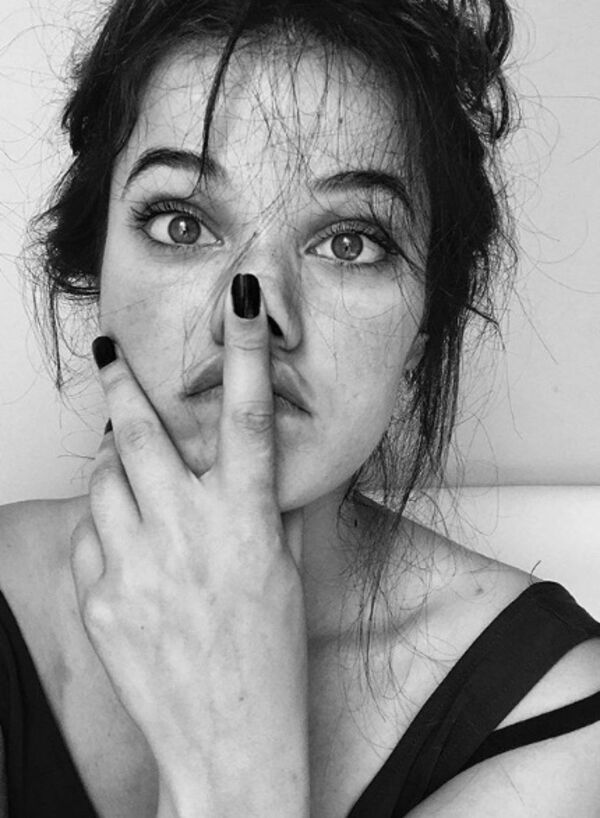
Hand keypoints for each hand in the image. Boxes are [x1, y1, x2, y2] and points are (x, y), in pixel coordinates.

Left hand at [70, 275, 309, 817]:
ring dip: (116, 467)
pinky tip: (126, 546)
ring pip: (103, 480)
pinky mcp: (100, 599)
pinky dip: (102, 527)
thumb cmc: (268, 659)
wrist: (229, 742)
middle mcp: (190, 535)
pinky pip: (87, 536)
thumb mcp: (283, 574)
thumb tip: (254, 468)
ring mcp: (138, 567)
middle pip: (142, 432)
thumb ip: (266, 511)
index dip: (247, 350)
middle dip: (125, 384)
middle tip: (114, 352)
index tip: (239, 301)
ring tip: (134, 479)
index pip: (251, 418)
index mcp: (248, 524)